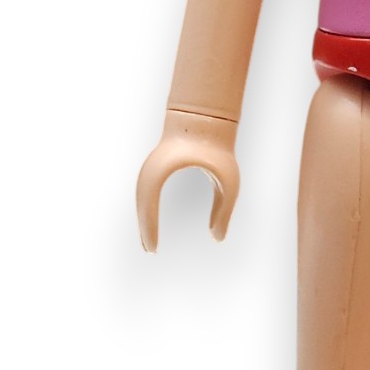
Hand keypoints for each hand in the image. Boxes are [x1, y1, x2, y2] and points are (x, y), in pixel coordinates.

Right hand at [136, 108, 240, 249]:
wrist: (204, 118)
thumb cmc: (218, 148)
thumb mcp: (228, 180)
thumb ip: (224, 210)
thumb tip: (218, 238)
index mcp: (164, 168)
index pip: (149, 205)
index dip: (148, 228)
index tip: (153, 249)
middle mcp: (151, 168)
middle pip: (141, 204)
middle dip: (144, 228)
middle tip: (150, 251)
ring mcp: (150, 167)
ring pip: (141, 199)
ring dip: (144, 220)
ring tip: (149, 244)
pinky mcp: (155, 168)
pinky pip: (146, 194)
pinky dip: (147, 211)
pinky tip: (150, 225)